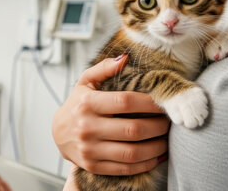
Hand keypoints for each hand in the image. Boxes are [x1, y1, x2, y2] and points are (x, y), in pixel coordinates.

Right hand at [52, 55, 169, 175]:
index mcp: (87, 103)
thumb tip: (125, 58)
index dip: (150, 103)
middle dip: (158, 127)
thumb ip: (104, 69)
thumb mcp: (86, 82)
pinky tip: (156, 156)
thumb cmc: (78, 104)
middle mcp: (86, 127)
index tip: (164, 103)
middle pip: (133, 129)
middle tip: (169, 123)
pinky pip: (126, 168)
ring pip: (132, 152)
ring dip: (156, 147)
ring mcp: (90, 149)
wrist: (59, 132)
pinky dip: (146, 164)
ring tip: (166, 140)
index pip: (125, 102)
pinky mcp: (93, 165)